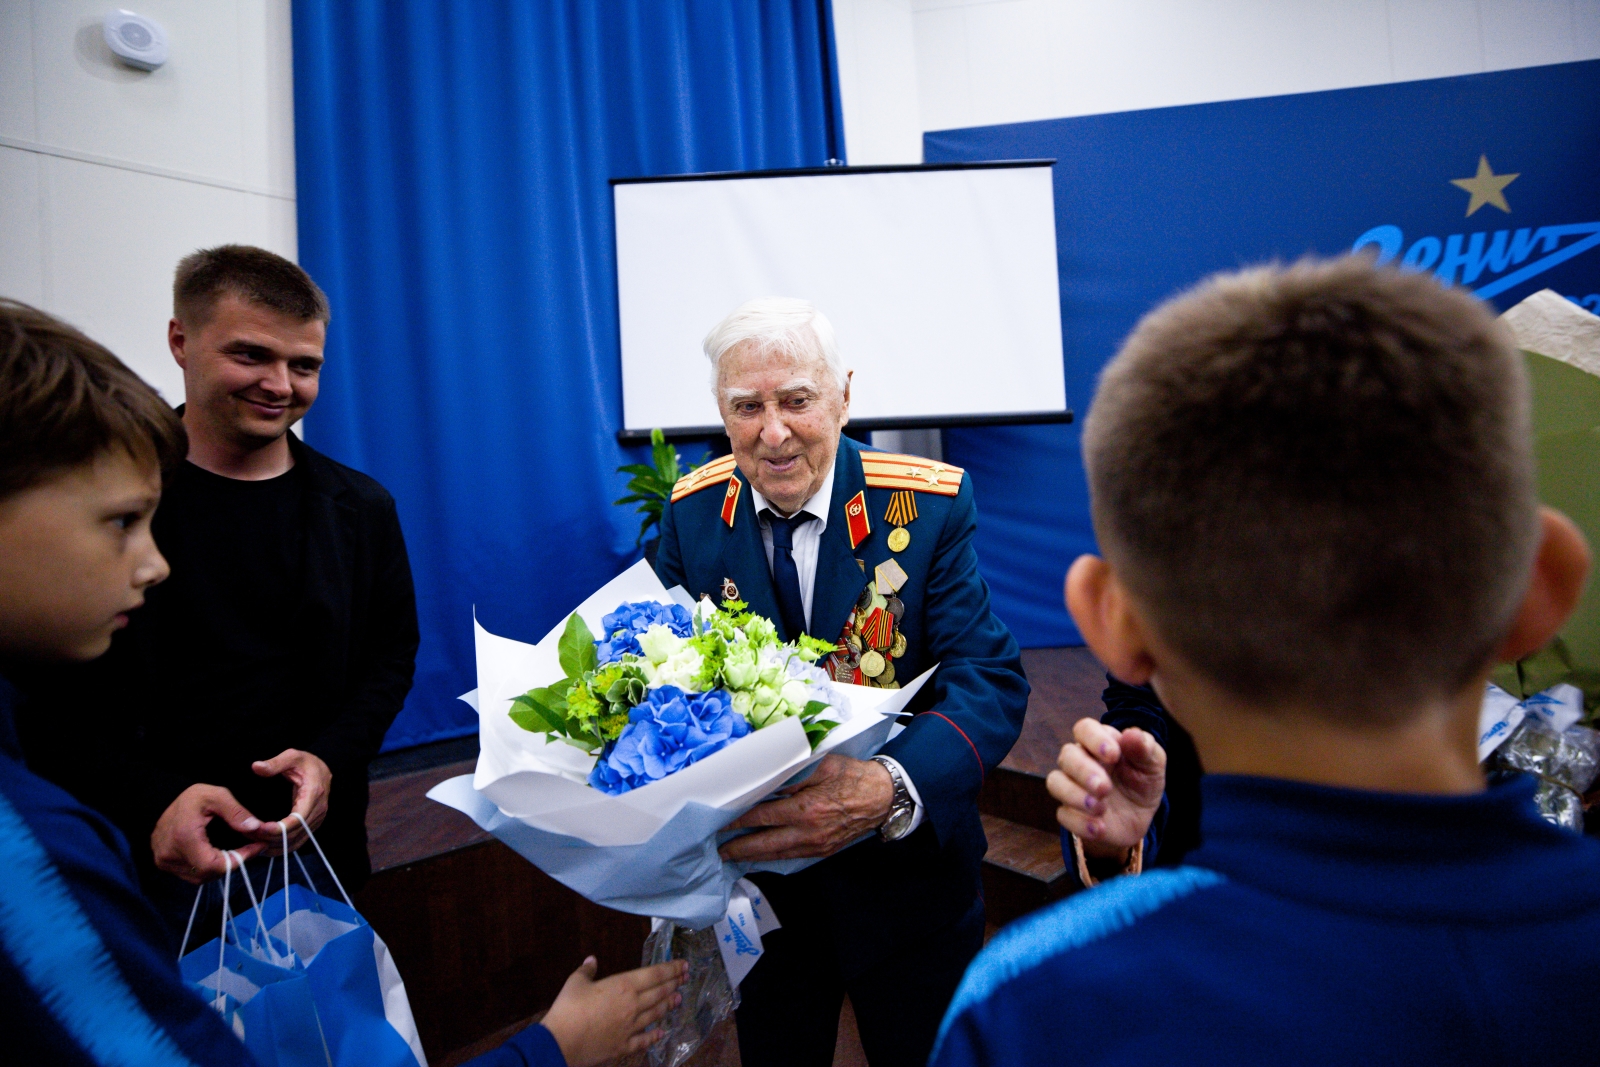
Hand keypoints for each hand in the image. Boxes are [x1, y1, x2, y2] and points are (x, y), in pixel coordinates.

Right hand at [152, 784, 268, 883]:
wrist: (162, 798)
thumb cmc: (193, 797)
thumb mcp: (217, 796)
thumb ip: (237, 812)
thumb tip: (255, 828)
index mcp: (183, 836)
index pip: (213, 865)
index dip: (238, 859)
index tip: (257, 847)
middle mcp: (170, 854)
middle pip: (209, 873)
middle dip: (232, 863)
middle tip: (249, 848)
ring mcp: (164, 861)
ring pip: (200, 877)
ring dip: (220, 867)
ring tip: (235, 850)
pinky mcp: (163, 863)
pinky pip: (191, 874)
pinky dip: (207, 868)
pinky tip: (216, 853)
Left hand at [251, 748, 330, 852]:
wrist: (322, 768)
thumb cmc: (306, 762)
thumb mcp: (291, 757)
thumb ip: (274, 763)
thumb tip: (256, 767)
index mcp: (314, 794)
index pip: (297, 819)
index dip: (279, 828)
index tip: (259, 829)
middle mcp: (318, 810)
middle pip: (295, 833)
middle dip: (272, 838)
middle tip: (249, 836)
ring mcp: (317, 819)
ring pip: (297, 841)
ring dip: (275, 845)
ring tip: (254, 844)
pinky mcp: (313, 824)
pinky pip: (298, 841)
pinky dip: (282, 847)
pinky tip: (266, 848)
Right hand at [540, 956, 686, 1066]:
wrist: (561, 1042)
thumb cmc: (568, 1008)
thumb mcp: (575, 982)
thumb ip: (587, 970)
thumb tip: (592, 960)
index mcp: (623, 986)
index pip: (654, 974)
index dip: (671, 969)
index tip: (684, 965)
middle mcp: (632, 1005)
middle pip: (659, 993)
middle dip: (674, 984)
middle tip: (685, 979)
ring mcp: (631, 1027)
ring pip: (655, 1014)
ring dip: (668, 1006)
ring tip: (678, 999)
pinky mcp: (624, 1045)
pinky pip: (644, 1040)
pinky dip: (655, 1035)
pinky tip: (662, 1032)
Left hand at [718, 754, 892, 862]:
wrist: (882, 796)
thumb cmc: (852, 776)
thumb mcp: (822, 765)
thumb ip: (792, 775)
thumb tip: (765, 782)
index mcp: (805, 809)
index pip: (762, 817)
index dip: (740, 821)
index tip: (722, 822)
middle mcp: (808, 832)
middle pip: (764, 844)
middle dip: (739, 848)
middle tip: (718, 851)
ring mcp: (816, 845)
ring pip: (777, 854)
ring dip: (752, 857)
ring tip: (733, 857)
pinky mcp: (823, 850)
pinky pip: (792, 857)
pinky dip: (773, 858)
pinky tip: (762, 857)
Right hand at [1048, 717, 1165, 859]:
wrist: (1140, 820)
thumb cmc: (1142, 782)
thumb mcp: (1153, 765)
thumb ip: (1146, 748)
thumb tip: (1132, 734)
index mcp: (1099, 743)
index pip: (1084, 729)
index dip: (1094, 738)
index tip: (1113, 755)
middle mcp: (1080, 761)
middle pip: (1067, 755)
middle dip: (1083, 771)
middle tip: (1105, 788)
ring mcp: (1071, 787)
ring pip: (1055, 782)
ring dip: (1075, 795)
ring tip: (1100, 808)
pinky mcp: (1069, 813)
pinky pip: (1063, 815)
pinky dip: (1080, 822)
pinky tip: (1100, 828)